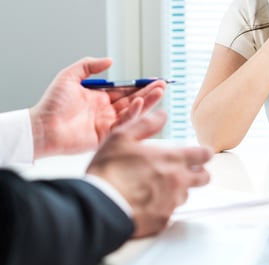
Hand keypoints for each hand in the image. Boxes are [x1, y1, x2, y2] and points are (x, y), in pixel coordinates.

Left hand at [29, 57, 165, 158]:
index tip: (153, 79)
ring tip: (159, 92)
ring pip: (132, 112)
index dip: (139, 85)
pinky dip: (133, 114)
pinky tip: (140, 103)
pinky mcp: (107, 136)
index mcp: (98, 98)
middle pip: (133, 100)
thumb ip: (89, 66)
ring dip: (147, 102)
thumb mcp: (69, 77)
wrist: (43, 127)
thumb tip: (110, 60)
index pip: (124, 90)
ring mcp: (107, 123)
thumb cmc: (52, 104)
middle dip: (148, 93)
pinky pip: (124, 124)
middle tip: (162, 85)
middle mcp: (106, 111)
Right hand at [86, 110, 213, 237]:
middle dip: (199, 173)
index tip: (201, 154)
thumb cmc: (109, 170)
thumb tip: (161, 114)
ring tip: (158, 187)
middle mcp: (178, 181)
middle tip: (187, 170)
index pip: (204, 155)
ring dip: (178, 190)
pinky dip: (162, 207)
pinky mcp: (162, 220)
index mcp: (172, 159)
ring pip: (185, 195)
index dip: (204, 153)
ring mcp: (172, 202)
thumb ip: (145, 124)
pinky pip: (169, 212)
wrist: (99, 206)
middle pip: (204, 177)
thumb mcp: (122, 137)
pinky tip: (146, 203)